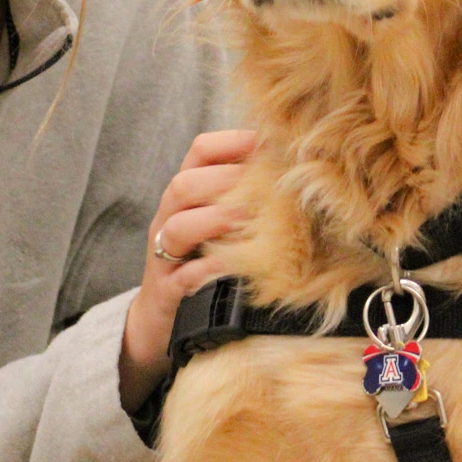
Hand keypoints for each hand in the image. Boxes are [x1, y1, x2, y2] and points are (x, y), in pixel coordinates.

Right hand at [118, 129, 257, 412]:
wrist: (162, 319)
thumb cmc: (202, 262)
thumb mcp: (222, 222)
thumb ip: (250, 194)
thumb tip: (299, 169)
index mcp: (188, 193)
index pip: (201, 150)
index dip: (233, 142)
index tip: (268, 146)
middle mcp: (170, 217)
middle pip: (185, 183)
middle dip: (225, 181)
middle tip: (264, 191)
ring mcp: (164, 254)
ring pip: (176, 225)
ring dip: (214, 220)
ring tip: (249, 223)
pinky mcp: (166, 290)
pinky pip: (181, 276)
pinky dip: (207, 270)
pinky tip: (232, 269)